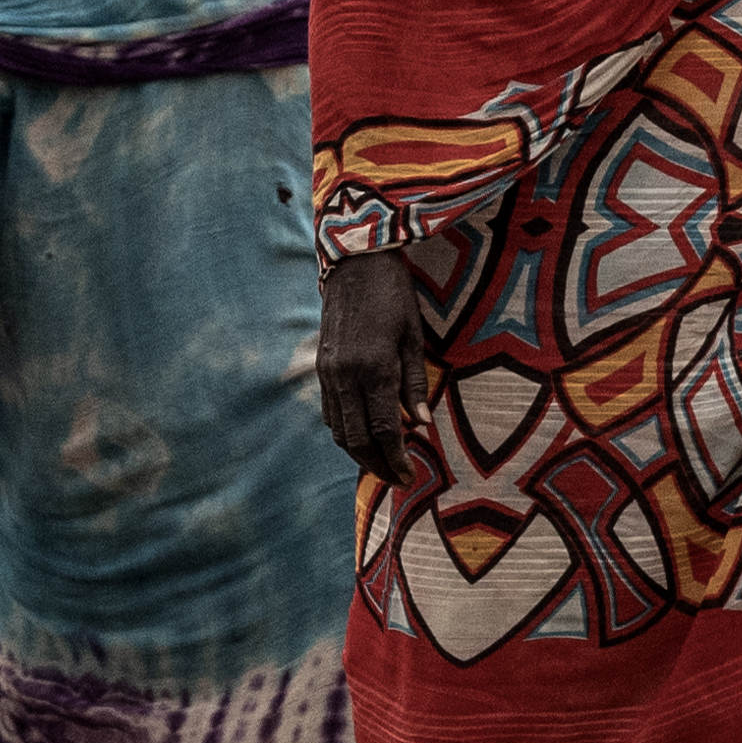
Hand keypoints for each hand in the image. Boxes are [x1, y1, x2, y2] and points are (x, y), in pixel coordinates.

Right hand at [317, 254, 428, 482]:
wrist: (354, 262)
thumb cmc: (394, 295)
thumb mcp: (414, 336)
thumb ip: (415, 382)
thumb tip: (420, 423)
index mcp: (374, 369)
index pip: (384, 430)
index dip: (397, 458)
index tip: (410, 475)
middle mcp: (346, 376)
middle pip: (357, 439)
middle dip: (377, 465)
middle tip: (397, 479)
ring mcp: (329, 372)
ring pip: (338, 429)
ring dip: (359, 453)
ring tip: (381, 465)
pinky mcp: (321, 366)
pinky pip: (329, 411)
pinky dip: (344, 431)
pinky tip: (361, 436)